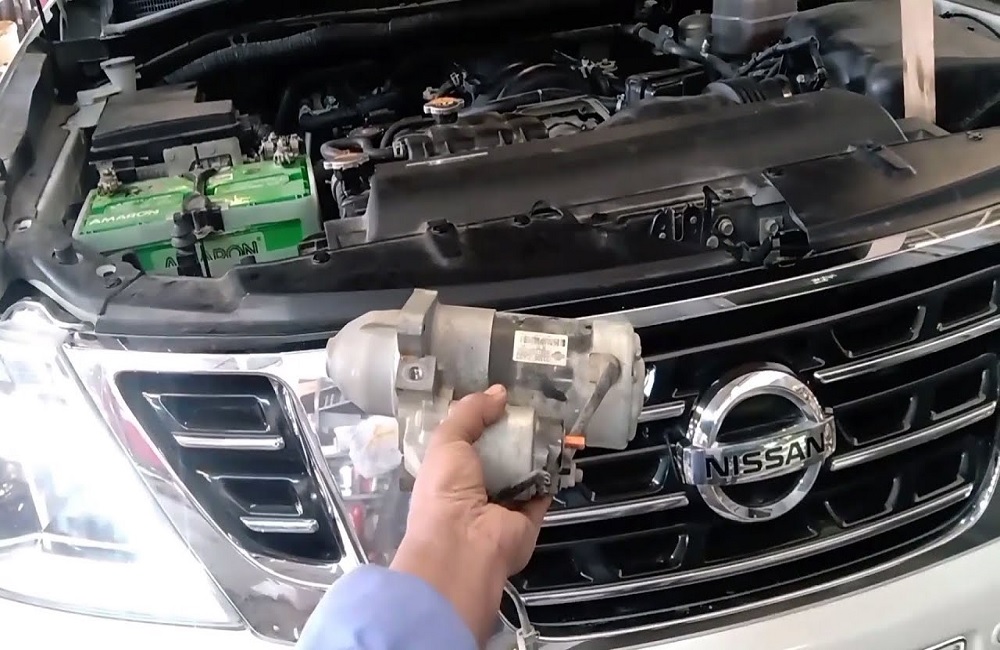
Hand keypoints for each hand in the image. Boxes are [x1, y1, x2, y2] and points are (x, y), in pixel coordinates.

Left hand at [390, 384, 551, 645]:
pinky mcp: (528, 518)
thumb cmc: (445, 491)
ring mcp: (503, 506)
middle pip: (500, 457)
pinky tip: (559, 452)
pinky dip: (551, 475)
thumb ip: (470, 413)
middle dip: (515, 436)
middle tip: (533, 411)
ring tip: (551, 424)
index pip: (468, 444)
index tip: (502, 403)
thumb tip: (499, 393)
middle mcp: (475, 490)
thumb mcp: (447, 441)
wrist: (464, 545)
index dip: (483, 422)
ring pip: (524, 472)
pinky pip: (543, 492)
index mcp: (449, 474)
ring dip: (537, 452)